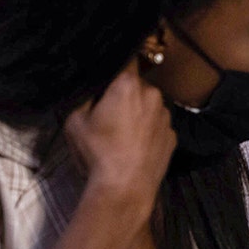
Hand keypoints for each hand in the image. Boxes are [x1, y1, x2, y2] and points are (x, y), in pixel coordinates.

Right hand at [63, 58, 175, 208]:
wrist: (125, 187)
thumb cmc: (97, 152)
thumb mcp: (75, 121)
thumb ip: (84, 97)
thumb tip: (91, 89)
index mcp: (128, 85)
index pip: (125, 60)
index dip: (114, 66)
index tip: (107, 75)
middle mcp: (153, 94)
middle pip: (136, 87)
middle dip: (123, 96)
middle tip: (107, 115)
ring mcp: (166, 116)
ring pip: (149, 107)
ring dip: (137, 114)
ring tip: (121, 136)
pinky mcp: (173, 136)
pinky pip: (157, 126)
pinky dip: (148, 132)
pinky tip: (134, 147)